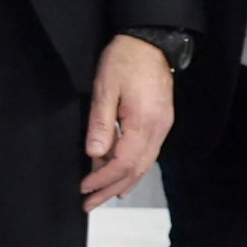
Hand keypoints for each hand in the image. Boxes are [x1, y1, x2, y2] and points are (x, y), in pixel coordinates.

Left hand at [80, 35, 176, 207]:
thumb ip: (101, 123)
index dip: (103, 179)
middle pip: (135, 170)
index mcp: (143, 122)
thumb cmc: (124, 61)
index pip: (123, 162)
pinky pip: (148, 154)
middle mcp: (158, 130)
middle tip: (88, 204)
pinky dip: (134, 170)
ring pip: (144, 165)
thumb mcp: (104, 88)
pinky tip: (124, 179)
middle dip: (111, 189)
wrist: (151, 42)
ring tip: (103, 198)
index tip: (84, 189)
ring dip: (123, 183)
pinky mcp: (162, 122)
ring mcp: (163, 127)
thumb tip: (94, 153)